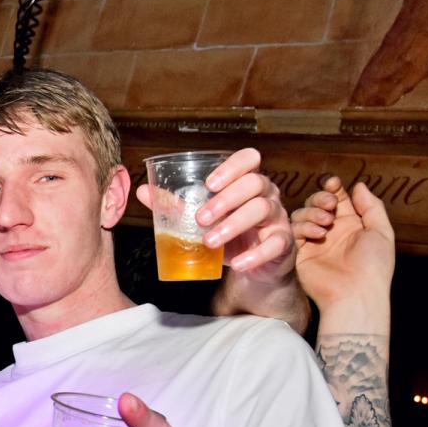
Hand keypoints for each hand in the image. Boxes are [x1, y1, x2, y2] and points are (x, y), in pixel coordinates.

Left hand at [137, 148, 293, 281]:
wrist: (254, 267)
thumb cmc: (229, 235)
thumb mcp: (204, 219)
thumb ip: (176, 205)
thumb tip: (144, 191)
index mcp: (247, 182)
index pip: (249, 159)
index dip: (232, 166)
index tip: (210, 183)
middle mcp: (267, 194)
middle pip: (255, 183)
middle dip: (225, 199)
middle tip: (200, 218)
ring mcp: (277, 217)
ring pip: (262, 209)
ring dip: (233, 225)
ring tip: (210, 241)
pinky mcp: (283, 243)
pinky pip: (275, 244)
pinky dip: (255, 255)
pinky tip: (238, 264)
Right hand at [292, 177, 394, 314]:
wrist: (355, 293)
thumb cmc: (373, 266)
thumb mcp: (381, 232)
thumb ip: (371, 207)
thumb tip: (358, 185)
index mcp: (350, 225)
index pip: (337, 199)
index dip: (333, 188)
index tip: (334, 184)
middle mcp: (329, 232)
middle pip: (315, 204)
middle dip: (320, 198)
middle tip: (329, 205)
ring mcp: (312, 243)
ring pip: (300, 215)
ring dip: (312, 213)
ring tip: (326, 224)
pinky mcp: (298, 254)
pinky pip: (292, 233)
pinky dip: (304, 228)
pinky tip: (318, 234)